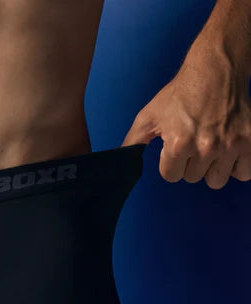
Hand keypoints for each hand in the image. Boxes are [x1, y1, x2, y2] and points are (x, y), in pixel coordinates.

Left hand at [121, 50, 250, 188]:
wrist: (215, 70)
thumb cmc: (179, 94)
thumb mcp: (149, 116)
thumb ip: (132, 142)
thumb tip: (118, 160)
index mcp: (178, 145)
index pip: (171, 176)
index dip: (171, 163)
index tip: (175, 146)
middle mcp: (205, 148)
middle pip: (193, 178)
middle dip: (191, 164)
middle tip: (194, 142)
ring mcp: (230, 146)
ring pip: (216, 180)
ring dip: (213, 168)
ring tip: (211, 148)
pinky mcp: (250, 142)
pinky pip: (244, 173)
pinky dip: (238, 166)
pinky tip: (229, 152)